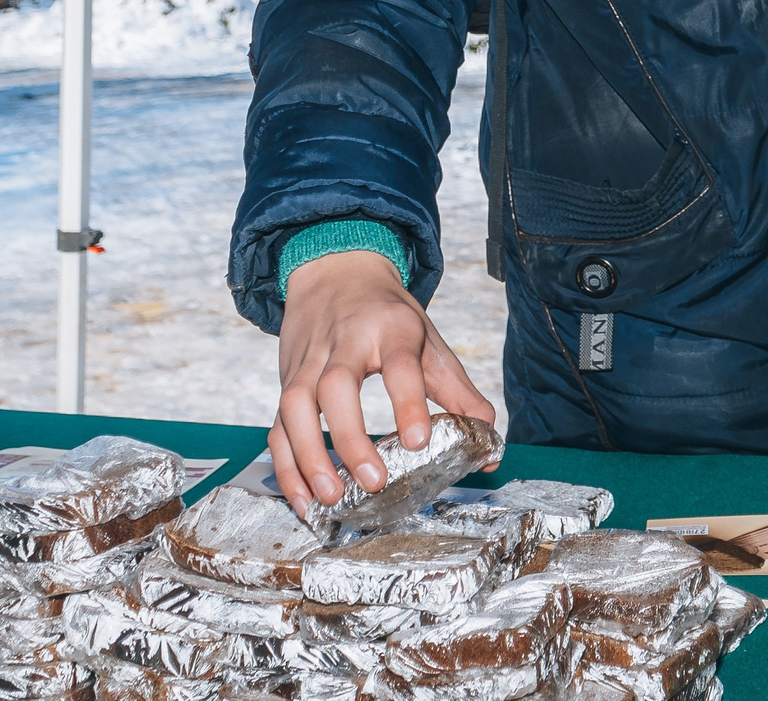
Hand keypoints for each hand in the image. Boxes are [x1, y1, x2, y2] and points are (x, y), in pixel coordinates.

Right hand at [269, 249, 494, 522]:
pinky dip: (285, 464)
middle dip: (351, 437)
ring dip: (308, 455)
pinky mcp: (286, 379)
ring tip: (330, 497)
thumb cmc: (387, 314)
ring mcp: (309, 360)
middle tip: (373, 482)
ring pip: (295, 404)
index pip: (399, 364)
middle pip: (336, 385)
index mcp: (391, 328)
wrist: (337, 270)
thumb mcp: (429, 341)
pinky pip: (277, 423)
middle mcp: (345, 341)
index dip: (408, 402)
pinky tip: (303, 498)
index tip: (419, 441)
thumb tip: (489, 442)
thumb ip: (459, 393)